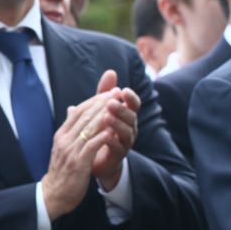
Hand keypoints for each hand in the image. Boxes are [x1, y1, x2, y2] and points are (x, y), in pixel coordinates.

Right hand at [40, 88, 116, 219]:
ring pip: (88, 128)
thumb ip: (69, 128)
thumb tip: (72, 109)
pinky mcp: (78, 163)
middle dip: (101, 103)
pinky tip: (112, 130)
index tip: (108, 91)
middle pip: (84, 116)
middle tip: (116, 92)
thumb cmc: (62, 171)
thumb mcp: (63, 146)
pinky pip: (91, 146)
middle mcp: (64, 140)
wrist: (54, 194)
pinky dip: (101, 137)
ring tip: (117, 106)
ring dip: (104, 115)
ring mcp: (70, 151)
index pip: (78, 112)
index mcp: (61, 134)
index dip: (94, 100)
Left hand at [89, 70, 139, 189]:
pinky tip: (105, 137)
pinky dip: (112, 142)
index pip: (133, 104)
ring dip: (117, 124)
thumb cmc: (101, 129)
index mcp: (127, 116)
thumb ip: (105, 92)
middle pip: (131, 117)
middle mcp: (130, 127)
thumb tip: (110, 71)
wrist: (97, 158)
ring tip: (106, 117)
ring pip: (126, 132)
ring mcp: (126, 142)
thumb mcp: (101, 109)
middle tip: (111, 103)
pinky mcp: (119, 155)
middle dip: (122, 109)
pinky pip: (118, 148)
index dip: (130, 97)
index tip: (123, 90)